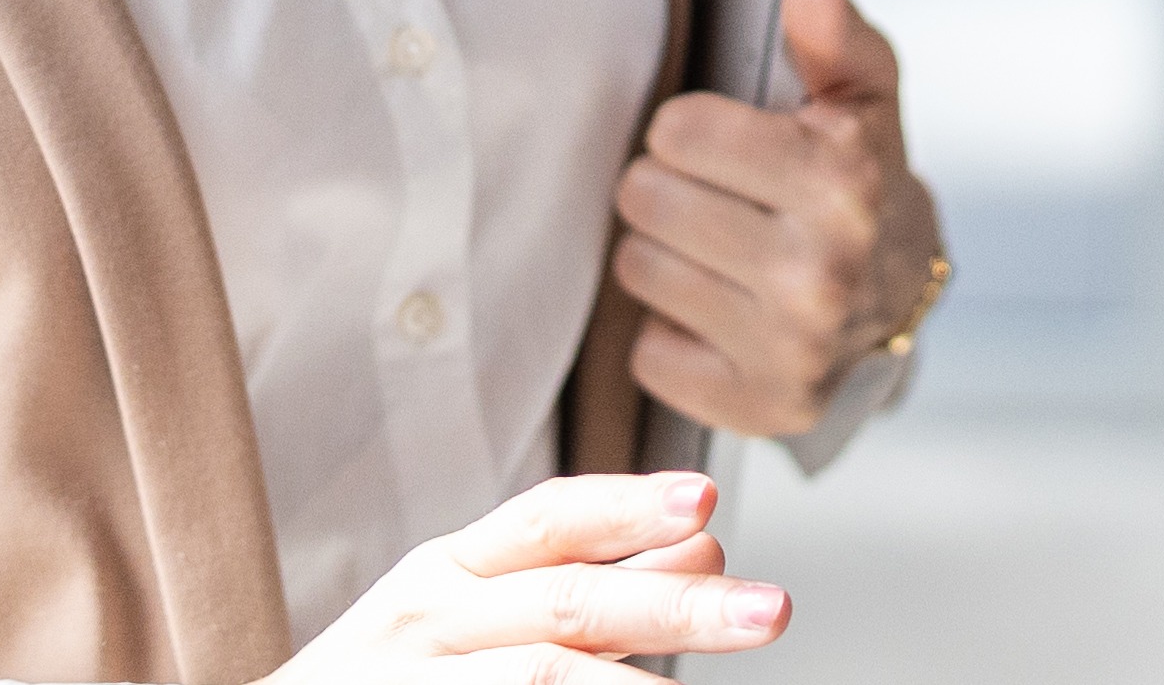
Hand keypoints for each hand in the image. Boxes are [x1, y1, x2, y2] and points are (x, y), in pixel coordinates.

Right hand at [271, 469, 784, 680]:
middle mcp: (428, 620)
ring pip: (540, 677)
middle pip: (566, 601)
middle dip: (675, 603)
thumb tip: (708, 543)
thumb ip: (586, 591)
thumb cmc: (392, 682)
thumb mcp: (474, 619)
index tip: (710, 496)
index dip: (628, 504)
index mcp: (447, 572)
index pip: (548, 520)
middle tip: (771, 611)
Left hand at [612, 0, 946, 439]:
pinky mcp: (759, 407)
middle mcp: (820, 270)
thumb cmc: (863, 179)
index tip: (731, 148)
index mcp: (841, 181)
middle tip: (720, 202)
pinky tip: (720, 316)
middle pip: (645, 199)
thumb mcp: (862, 96)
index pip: (677, 131)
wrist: (903, 300)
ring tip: (720, 254)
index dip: (694, 131)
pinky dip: (671, 336)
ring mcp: (789, 347)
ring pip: (638, 271)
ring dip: (665, 258)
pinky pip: (648, 356)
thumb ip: (831, 32)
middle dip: (671, 190)